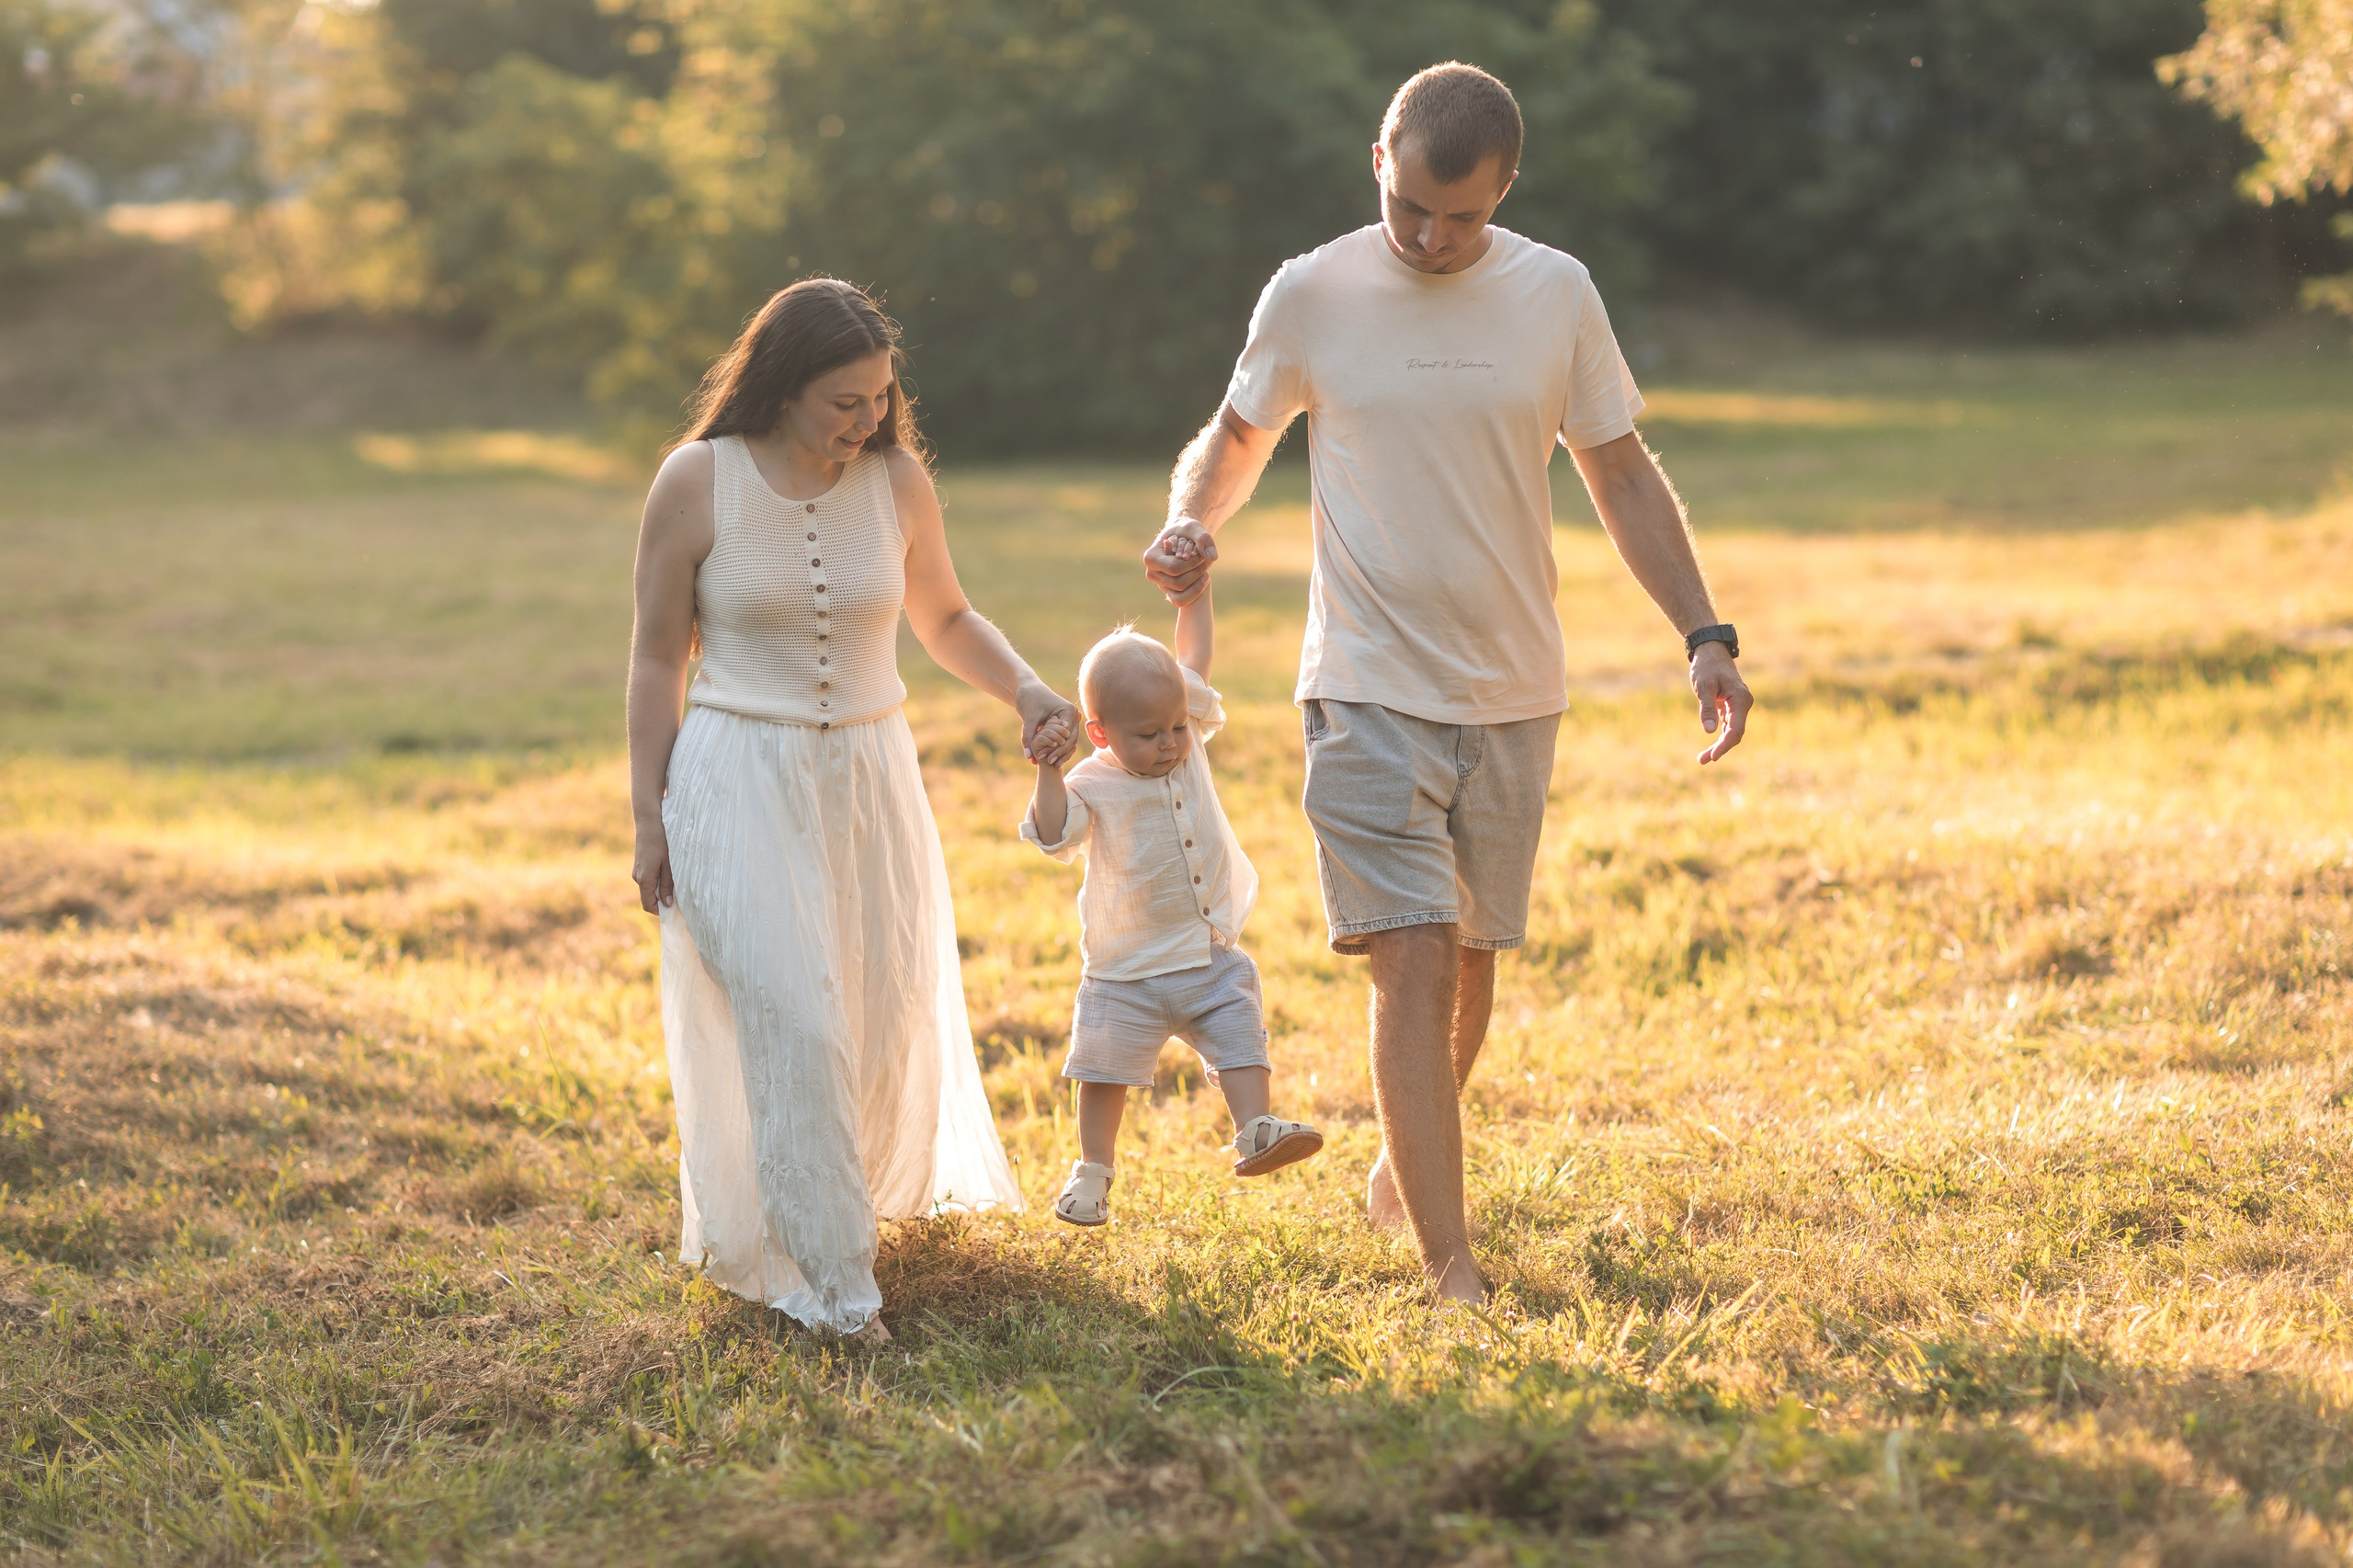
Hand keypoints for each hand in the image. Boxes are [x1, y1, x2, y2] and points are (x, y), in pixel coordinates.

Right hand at [632, 819, 674, 912]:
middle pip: (648, 897)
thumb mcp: (669, 864)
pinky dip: (657, 881)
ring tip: (675, 882)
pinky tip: (668, 872)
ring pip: (648, 888)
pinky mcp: (639, 865)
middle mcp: (637, 877)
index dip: (660, 911)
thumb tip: (667, 904)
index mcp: (644, 879)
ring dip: (661, 889)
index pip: (648, 905)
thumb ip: (667, 885)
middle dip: (662, 900)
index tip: (674, 909)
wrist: (649, 821)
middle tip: (679, 896)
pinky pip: (648, 879)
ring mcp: (637, 871)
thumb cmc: (662, 841)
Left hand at [1016, 681, 1080, 767]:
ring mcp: (1071, 721)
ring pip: (1070, 742)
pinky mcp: (1065, 726)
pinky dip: (1059, 749)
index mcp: (1069, 711)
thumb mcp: (1029, 718)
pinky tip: (1052, 760)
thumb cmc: (1029, 700)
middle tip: (1049, 763)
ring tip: (1051, 764)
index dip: (1057, 748)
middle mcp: (1074, 716)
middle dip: (1060, 752)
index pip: (1067, 735)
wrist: (1028, 690)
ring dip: (1061, 753)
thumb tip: (1028, 757)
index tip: (1046, 758)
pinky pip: (1065, 740)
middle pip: (1071, 740)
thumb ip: (1028, 737)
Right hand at [1143, 519, 1216, 606]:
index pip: (1174, 568)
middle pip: (1178, 583)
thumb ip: (1203, 538)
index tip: (1202, 554)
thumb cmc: (1186, 531)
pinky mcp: (1169, 591)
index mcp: (1150, 558)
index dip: (1193, 563)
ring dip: (1198, 582)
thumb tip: (1212, 557)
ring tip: (1206, 569)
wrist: (1183, 537)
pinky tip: (1204, 578)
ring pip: (1181, 592)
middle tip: (1206, 560)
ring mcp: (1160, 584)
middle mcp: (1152, 573)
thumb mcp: (1194, 528)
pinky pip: (1181, 600)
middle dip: (1196, 572)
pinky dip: (1196, 591)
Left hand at [1691, 644, 1751, 764]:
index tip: (1713, 756)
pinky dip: (1719, 736)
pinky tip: (1710, 747)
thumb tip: (1709, 731)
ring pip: (1732, 731)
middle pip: (1735, 733)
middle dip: (1720, 748)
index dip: (1725, 745)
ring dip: (1719, 745)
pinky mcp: (1731, 706)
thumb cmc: (1706, 666)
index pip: (1735, 729)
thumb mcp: (1703, 687)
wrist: (1710, 651)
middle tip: (1702, 760)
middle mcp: (1743, 703)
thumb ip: (1707, 709)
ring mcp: (1738, 705)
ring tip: (1702, 759)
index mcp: (1740, 699)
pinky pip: (1728, 725)